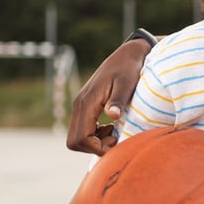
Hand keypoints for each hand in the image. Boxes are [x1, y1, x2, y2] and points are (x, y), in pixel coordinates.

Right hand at [66, 38, 151, 154]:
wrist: (126, 55)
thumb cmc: (129, 69)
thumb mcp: (127, 83)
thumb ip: (119, 100)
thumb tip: (113, 115)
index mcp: (87, 102)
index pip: (81, 138)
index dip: (98, 147)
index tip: (117, 142)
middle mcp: (79, 105)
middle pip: (74, 142)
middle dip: (94, 147)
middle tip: (115, 139)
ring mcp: (80, 106)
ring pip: (76, 137)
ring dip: (94, 142)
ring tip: (114, 132)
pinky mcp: (86, 107)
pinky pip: (82, 130)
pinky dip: (95, 135)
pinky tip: (111, 127)